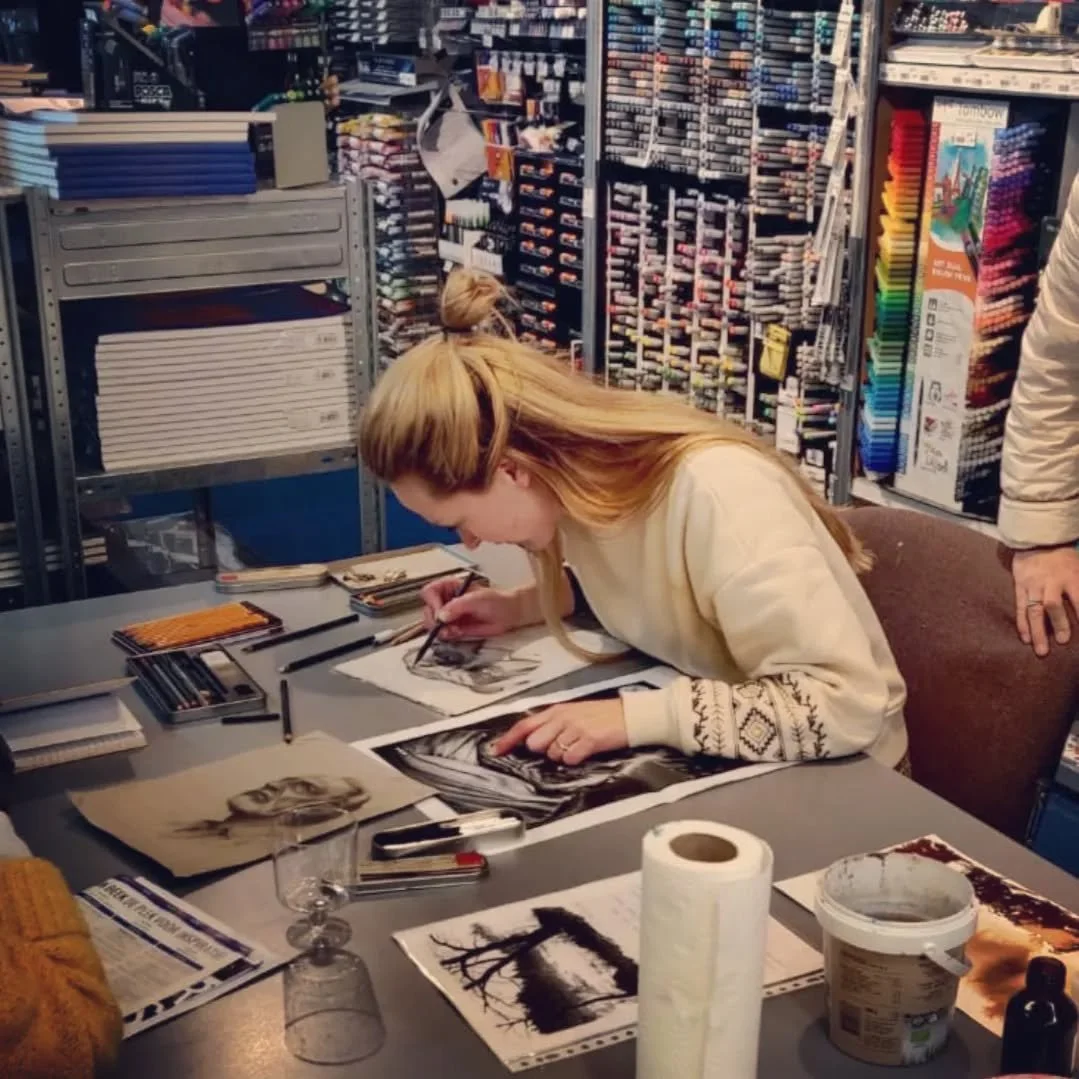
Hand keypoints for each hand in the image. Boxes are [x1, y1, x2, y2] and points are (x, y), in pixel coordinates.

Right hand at [421, 578, 522, 640]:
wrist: (509, 614)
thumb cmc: (496, 601)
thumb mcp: (476, 599)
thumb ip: (458, 606)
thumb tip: (442, 615)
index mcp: (449, 587)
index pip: (429, 592)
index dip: (432, 602)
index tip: (440, 612)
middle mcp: (446, 600)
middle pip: (427, 610)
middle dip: (435, 620)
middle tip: (445, 625)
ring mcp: (449, 615)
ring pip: (432, 624)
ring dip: (441, 629)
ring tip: (454, 630)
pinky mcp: (454, 628)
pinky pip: (443, 634)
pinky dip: (448, 636)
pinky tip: (458, 633)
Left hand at [491, 699, 627, 765]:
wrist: (628, 716)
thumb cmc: (602, 716)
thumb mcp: (573, 713)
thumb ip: (553, 724)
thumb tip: (534, 739)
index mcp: (556, 710)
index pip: (524, 725)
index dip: (508, 739)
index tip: (496, 750)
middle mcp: (562, 718)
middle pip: (535, 743)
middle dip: (544, 750)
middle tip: (562, 745)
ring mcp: (575, 728)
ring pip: (552, 753)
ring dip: (561, 755)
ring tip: (578, 746)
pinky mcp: (588, 740)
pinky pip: (569, 759)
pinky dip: (574, 760)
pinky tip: (585, 751)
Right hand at [1012, 546, 1078, 656]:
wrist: (1037, 540)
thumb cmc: (1064, 557)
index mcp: (1071, 577)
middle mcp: (1051, 582)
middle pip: (1053, 605)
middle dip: (1058, 624)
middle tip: (1062, 641)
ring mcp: (1033, 586)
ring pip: (1034, 610)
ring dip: (1037, 631)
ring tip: (1040, 649)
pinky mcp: (1019, 587)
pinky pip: (1020, 607)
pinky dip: (1022, 623)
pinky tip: (1025, 638)